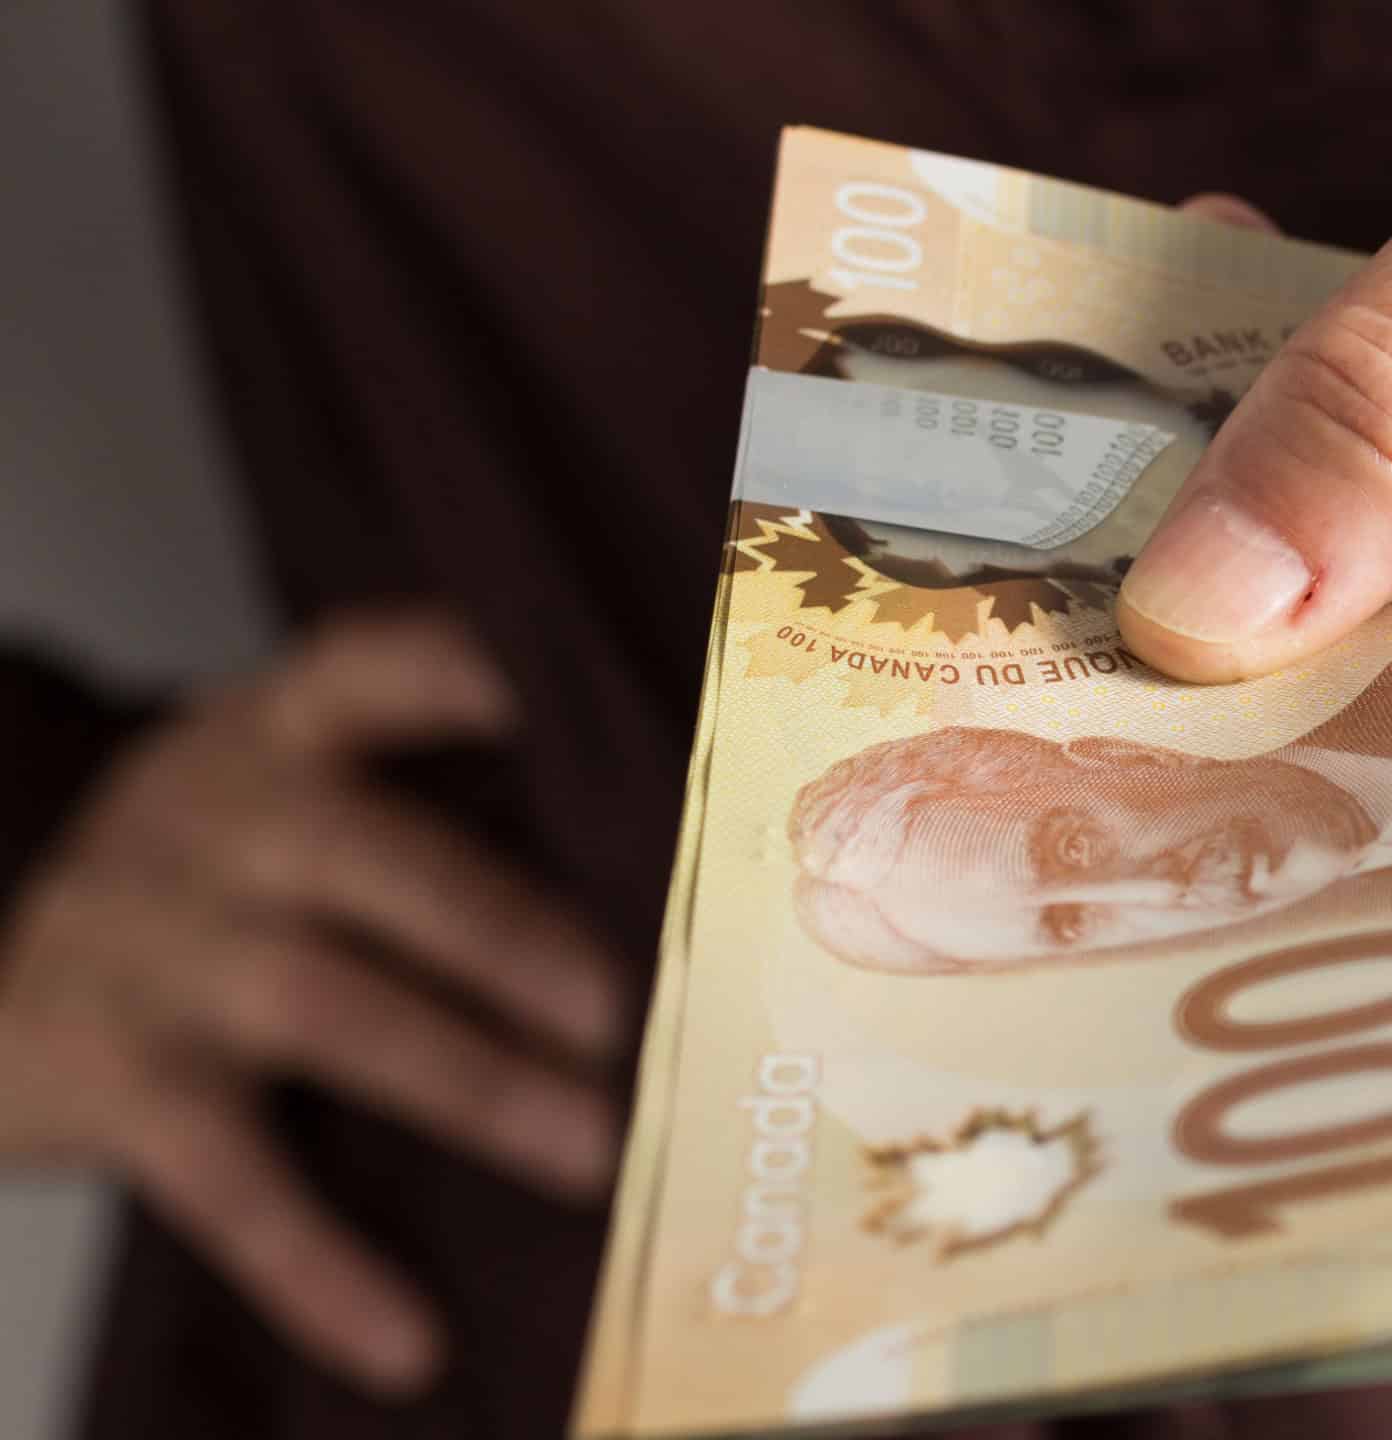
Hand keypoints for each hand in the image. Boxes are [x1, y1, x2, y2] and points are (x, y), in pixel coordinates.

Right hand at [0, 614, 623, 1394]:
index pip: (378, 663)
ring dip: (473, 1082)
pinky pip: (225, 1180)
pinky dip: (320, 1266)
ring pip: (326, 1007)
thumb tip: (671, 884)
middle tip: (636, 1016)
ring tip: (594, 1150)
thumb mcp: (286, 795)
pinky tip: (406, 1339)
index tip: (580, 706)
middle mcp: (213, 819)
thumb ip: (430, 805)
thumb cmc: (212, 879)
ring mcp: (151, 946)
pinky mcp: (105, 1078)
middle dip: (512, 939)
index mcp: (278, 734)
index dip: (476, 671)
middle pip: (379, 862)